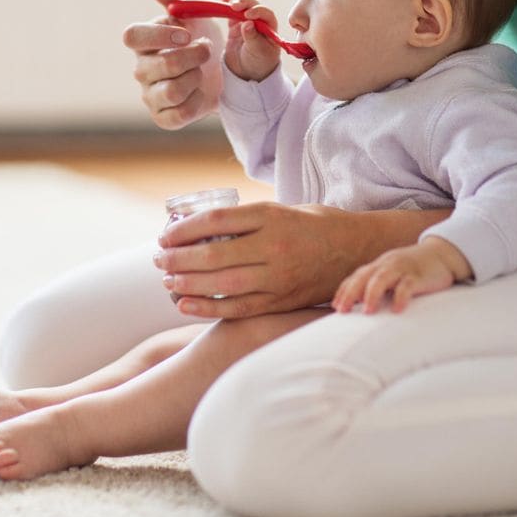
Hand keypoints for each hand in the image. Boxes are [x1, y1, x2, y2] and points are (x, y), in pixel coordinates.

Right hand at [122, 0, 223, 129]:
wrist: (225, 72)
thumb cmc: (201, 38)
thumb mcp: (191, 13)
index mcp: (143, 42)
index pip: (132, 36)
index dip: (159, 35)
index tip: (186, 32)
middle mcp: (142, 69)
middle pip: (158, 65)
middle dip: (191, 56)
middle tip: (208, 48)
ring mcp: (151, 95)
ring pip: (171, 90)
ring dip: (196, 77)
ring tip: (204, 70)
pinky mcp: (164, 118)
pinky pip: (178, 114)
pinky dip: (197, 101)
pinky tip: (201, 91)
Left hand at [153, 202, 373, 318]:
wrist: (358, 251)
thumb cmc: (315, 225)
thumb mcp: (284, 209)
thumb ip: (249, 219)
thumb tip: (202, 227)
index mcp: (273, 216)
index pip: (216, 221)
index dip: (183, 229)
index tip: (164, 234)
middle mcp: (274, 246)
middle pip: (213, 254)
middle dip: (178, 258)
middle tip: (159, 259)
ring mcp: (279, 277)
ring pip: (221, 283)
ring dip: (186, 284)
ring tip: (167, 281)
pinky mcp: (282, 301)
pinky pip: (238, 308)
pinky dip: (207, 308)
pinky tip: (184, 304)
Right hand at [223, 0, 279, 81]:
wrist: (247, 74)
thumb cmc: (260, 63)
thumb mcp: (258, 52)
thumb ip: (253, 38)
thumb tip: (247, 23)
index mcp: (270, 28)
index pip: (266, 14)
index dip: (258, 11)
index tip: (248, 15)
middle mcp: (259, 23)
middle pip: (253, 7)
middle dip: (245, 4)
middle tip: (235, 6)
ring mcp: (246, 24)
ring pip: (242, 9)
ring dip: (236, 5)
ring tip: (229, 5)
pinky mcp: (234, 28)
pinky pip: (231, 16)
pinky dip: (227, 7)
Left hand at [332, 237, 471, 314]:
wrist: (442, 254)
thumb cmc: (414, 269)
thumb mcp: (393, 274)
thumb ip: (379, 286)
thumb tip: (361, 306)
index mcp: (379, 265)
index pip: (356, 277)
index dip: (344, 291)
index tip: (336, 308)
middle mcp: (387, 265)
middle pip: (364, 276)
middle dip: (351, 293)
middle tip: (342, 311)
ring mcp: (402, 268)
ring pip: (382, 278)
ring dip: (372, 294)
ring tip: (368, 311)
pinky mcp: (418, 275)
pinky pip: (407, 285)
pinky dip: (400, 297)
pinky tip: (397, 310)